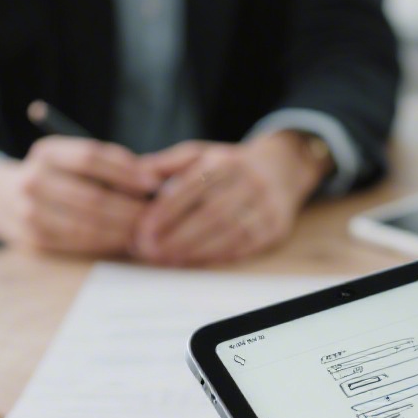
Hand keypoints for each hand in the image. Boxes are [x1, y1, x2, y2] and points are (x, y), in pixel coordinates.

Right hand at [0, 136, 159, 253]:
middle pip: (92, 196)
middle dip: (131, 208)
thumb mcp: (71, 161)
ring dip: (123, 230)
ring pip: (87, 225)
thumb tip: (156, 181)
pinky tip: (125, 241)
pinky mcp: (33, 240)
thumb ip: (109, 166)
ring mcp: (29, 212)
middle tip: (158, 215)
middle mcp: (32, 179)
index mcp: (46, 153)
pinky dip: (107, 243)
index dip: (126, 171)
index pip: (90, 157)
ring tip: (147, 231)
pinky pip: (78, 243)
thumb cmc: (55, 178)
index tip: (154, 183)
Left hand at [134, 133, 327, 265]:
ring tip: (168, 261)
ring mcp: (266, 206)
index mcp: (224, 162)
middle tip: (150, 252)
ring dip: (196, 251)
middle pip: (210, 213)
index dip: (165, 212)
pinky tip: (196, 263)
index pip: (191, 187)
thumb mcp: (200, 154)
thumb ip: (167, 164)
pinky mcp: (276, 227)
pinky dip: (218, 257)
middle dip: (177, 236)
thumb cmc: (230, 166)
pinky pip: (246, 246)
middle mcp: (248, 181)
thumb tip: (134, 175)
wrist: (282, 168)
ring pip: (229, 233)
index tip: (142, 231)